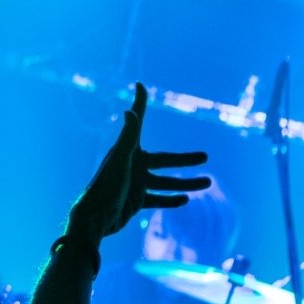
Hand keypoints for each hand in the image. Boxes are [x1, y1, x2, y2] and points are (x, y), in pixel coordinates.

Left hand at [66, 83, 210, 243]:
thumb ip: (128, 137)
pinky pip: (158, 199)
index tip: (139, 85)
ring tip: (208, 182)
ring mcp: (136, 183)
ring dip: (185, 183)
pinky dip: (171, 200)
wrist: (95, 218)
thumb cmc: (106, 186)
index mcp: (128, 150)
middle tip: (205, 157)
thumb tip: (131, 112)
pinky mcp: (136, 200)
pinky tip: (186, 200)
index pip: (137, 121)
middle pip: (165, 160)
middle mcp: (133, 164)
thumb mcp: (120, 160)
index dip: (140, 103)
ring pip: (166, 182)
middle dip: (185, 159)